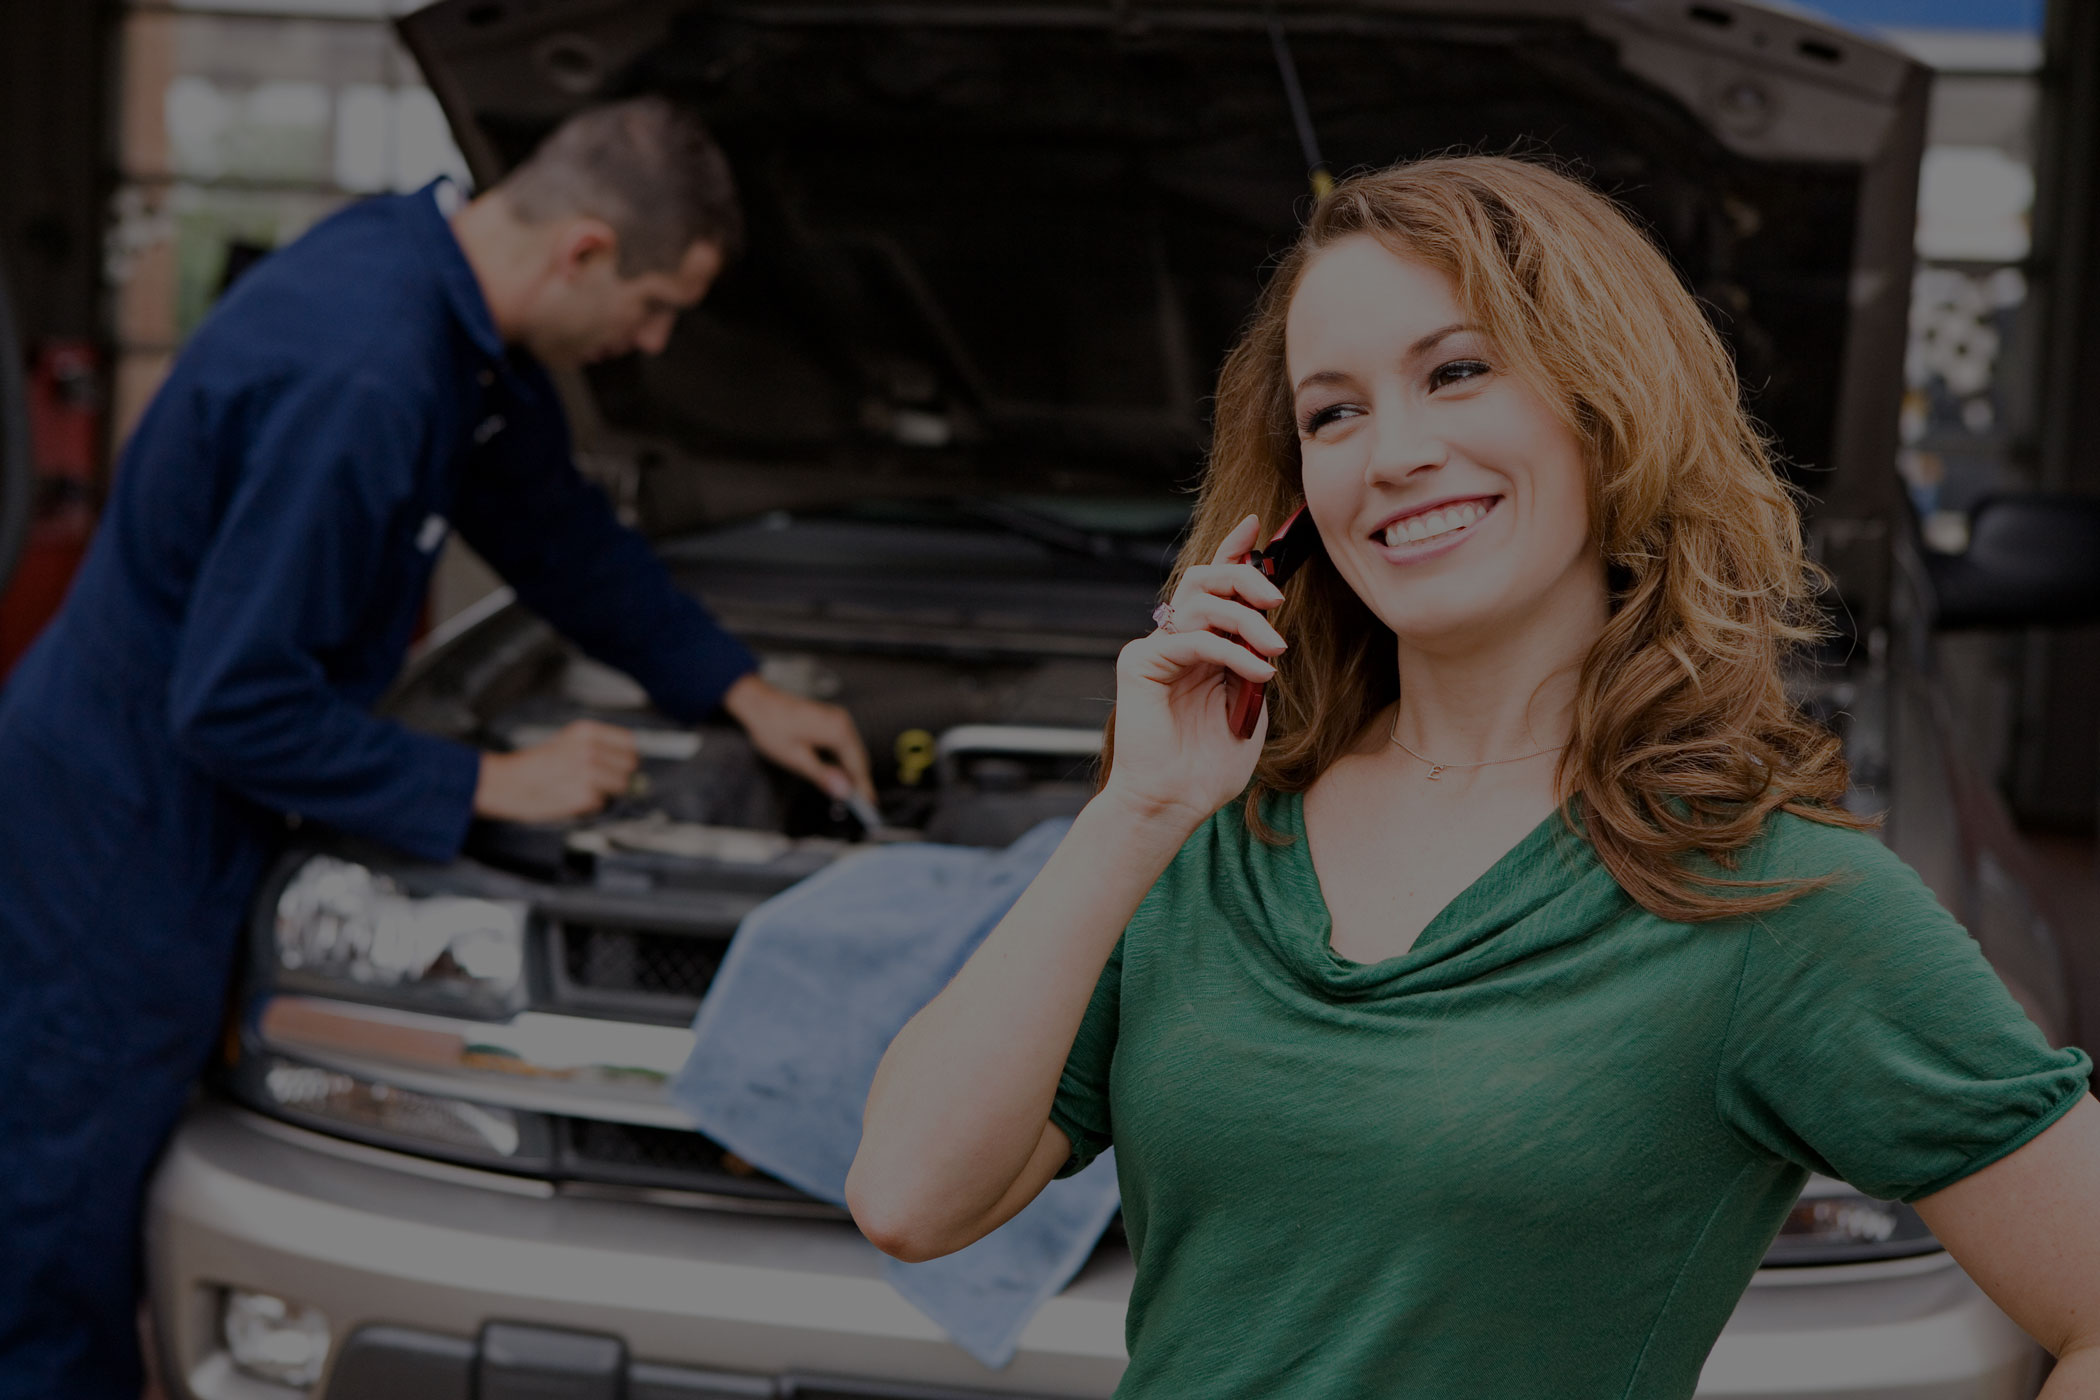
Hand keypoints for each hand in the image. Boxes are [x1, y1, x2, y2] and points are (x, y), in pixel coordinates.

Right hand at [474, 719, 638, 822]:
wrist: (505, 783)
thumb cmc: (532, 765)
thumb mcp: (565, 742)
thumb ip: (597, 748)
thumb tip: (628, 762)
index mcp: (586, 732)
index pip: (629, 743)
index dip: (626, 756)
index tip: (621, 764)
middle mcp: (590, 750)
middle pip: (630, 766)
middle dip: (619, 775)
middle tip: (601, 780)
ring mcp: (588, 773)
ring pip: (621, 787)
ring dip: (606, 792)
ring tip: (583, 789)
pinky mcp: (584, 796)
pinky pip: (602, 803)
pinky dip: (590, 805)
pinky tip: (571, 798)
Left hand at [721, 673, 874, 801]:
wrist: (758, 702)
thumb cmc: (772, 727)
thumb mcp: (795, 758)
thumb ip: (822, 776)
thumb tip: (844, 791)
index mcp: (838, 731)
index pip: (858, 765)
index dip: (864, 787)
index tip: (869, 805)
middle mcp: (843, 722)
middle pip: (859, 758)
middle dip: (859, 780)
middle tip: (859, 804)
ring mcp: (838, 718)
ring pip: (853, 751)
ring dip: (851, 771)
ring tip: (848, 792)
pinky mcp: (832, 719)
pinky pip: (845, 743)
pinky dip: (844, 759)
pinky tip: (838, 772)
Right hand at [1101, 513, 1286, 829]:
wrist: (1175, 802)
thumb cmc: (1210, 763)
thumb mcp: (1248, 703)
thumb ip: (1252, 662)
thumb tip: (1268, 628)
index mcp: (1198, 644)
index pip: (1213, 585)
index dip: (1231, 551)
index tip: (1256, 526)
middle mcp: (1174, 639)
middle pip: (1205, 579)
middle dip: (1245, 577)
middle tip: (1276, 601)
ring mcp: (1154, 648)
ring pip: (1201, 602)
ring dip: (1245, 619)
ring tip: (1272, 651)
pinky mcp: (1140, 663)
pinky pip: (1193, 639)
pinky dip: (1231, 651)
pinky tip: (1256, 673)